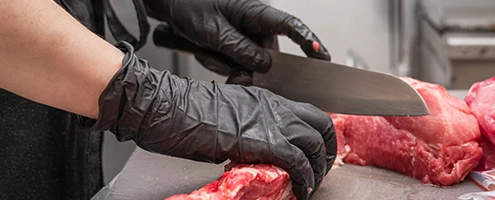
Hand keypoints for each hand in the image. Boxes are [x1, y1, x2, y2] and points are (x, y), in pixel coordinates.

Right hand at [90, 42, 336, 199]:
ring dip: (318, 169)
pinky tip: (301, 190)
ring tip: (311, 185)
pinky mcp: (264, 142)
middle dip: (327, 151)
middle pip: (321, 125)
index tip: (317, 152)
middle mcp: (275, 107)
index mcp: (266, 98)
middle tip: (321, 170)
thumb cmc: (183, 110)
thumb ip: (246, 123)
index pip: (308, 112)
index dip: (318, 134)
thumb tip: (252, 142)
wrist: (166, 107)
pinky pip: (298, 162)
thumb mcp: (225, 112)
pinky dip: (304, 178)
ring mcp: (271, 122)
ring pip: (315, 144)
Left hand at [144, 0, 330, 84]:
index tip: (321, 56)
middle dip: (251, 69)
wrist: (170, 5)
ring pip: (251, 65)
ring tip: (208, 50)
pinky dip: (222, 65)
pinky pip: (237, 66)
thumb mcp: (214, 30)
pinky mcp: (235, 47)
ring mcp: (246, 38)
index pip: (291, 25)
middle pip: (270, 56)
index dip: (308, 41)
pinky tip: (207, 52)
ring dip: (229, 66)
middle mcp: (256, 26)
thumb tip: (265, 65)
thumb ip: (239, 49)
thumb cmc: (190, 5)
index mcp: (257, 13)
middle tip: (232, 74)